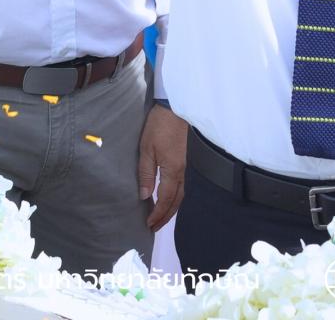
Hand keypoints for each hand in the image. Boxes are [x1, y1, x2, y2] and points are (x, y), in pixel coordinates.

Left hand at [137, 104, 187, 230]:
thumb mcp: (147, 149)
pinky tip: (172, 197)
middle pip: (177, 201)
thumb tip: (145, 196)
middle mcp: (184, 172)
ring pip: (183, 194)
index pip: (166, 200)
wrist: (176, 107)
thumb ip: (146, 173)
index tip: (149, 224)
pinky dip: (178, 196)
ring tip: (162, 217)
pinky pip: (185, 185)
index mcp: (173, 171)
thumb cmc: (159, 126)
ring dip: (173, 208)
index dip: (158, 214)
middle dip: (166, 216)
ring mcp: (189, 166)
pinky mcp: (190, 159)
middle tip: (155, 227)